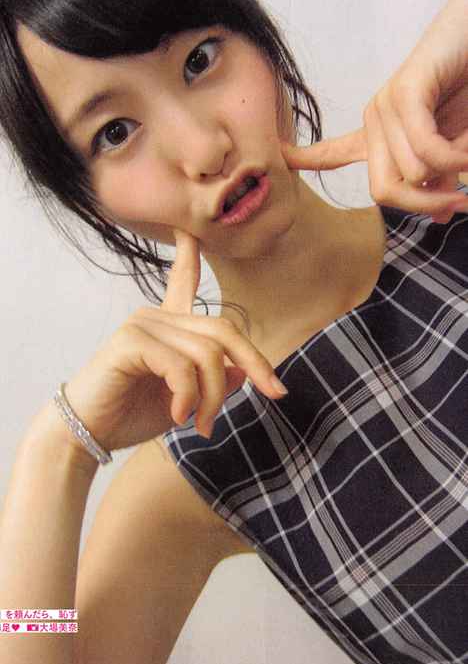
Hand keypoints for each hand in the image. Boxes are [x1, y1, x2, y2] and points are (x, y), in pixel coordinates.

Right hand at [63, 229, 286, 448]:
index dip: (191, 255)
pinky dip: (189, 397)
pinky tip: (179, 417)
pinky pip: (181, 367)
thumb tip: (242, 371)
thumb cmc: (131, 414)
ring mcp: (143, 324)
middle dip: (255, 363)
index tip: (190, 230)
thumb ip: (212, 381)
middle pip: (223, 330)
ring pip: (208, 354)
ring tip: (202, 424)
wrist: (88, 433)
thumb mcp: (185, 400)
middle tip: (273, 395)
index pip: (183, 280)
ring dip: (214, 396)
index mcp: (167, 325)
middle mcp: (156, 317)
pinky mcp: (131, 341)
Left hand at [282, 0, 467, 223]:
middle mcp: (374, 121)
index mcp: (378, 135)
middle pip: (383, 192)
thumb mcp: (450, 148)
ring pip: (411, 173)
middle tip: (459, 202)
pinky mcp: (405, 91)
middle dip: (424, 204)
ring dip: (452, 172)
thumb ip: (438, 178)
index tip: (279, 157)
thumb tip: (440, 216)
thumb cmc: (466, 94)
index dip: (306, 159)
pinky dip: (453, 158)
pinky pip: (424, 149)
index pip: (332, 154)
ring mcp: (385, 106)